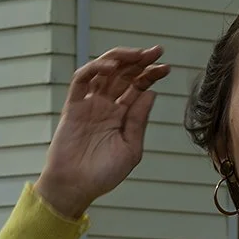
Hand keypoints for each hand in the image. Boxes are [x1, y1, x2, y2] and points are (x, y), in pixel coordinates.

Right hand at [36, 47, 168, 220]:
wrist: (76, 187)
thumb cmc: (103, 174)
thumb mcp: (130, 149)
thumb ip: (138, 121)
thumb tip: (150, 93)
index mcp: (122, 115)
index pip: (138, 87)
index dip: (151, 75)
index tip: (166, 68)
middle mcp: (106, 106)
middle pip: (124, 74)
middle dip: (140, 61)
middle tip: (156, 51)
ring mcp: (89, 104)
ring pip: (104, 71)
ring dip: (120, 58)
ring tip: (137, 54)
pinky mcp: (72, 106)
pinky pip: (81, 80)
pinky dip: (94, 69)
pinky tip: (110, 66)